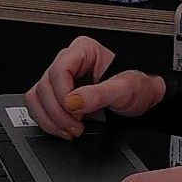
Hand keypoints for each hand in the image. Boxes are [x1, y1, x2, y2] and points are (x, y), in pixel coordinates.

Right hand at [25, 35, 164, 138]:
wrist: (144, 98)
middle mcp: (70, 61)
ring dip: (50, 118)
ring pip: (37, 96)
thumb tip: (72, 101)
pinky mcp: (59, 95)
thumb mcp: (125, 89)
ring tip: (70, 130)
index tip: (75, 111)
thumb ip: (99, 94)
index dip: (63, 94)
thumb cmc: (138, 85)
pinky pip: (40, 106)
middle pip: (45, 85)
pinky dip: (48, 121)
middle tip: (75, 127)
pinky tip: (64, 128)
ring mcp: (62, 79)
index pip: (59, 69)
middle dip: (57, 111)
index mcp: (84, 51)